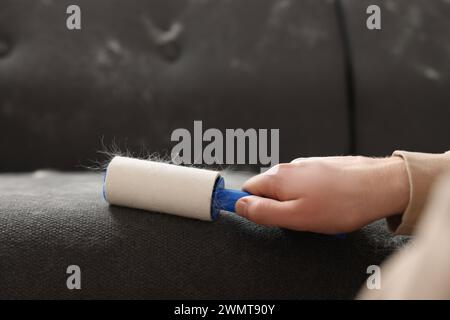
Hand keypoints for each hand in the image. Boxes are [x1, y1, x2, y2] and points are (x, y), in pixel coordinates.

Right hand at [235, 156, 409, 233]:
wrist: (381, 185)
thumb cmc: (342, 203)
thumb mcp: (296, 217)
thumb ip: (263, 212)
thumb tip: (240, 205)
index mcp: (277, 177)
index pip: (247, 190)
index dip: (250, 205)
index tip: (262, 216)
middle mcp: (289, 166)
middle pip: (268, 190)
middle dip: (277, 207)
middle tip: (297, 220)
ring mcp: (307, 164)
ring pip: (289, 188)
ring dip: (296, 203)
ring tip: (318, 213)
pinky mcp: (322, 166)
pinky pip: (307, 185)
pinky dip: (312, 196)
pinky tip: (329, 204)